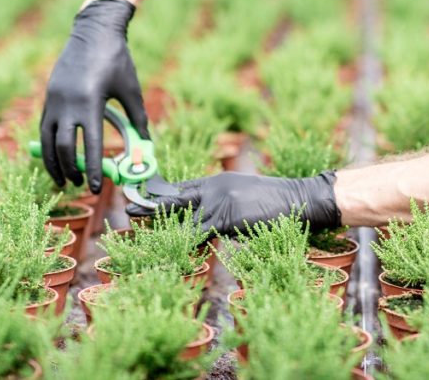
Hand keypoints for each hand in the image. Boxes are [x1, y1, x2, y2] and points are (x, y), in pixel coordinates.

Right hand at [40, 0, 149, 193]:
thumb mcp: (131, 88)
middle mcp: (67, 102)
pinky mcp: (48, 95)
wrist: (93, 30)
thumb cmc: (117, 59)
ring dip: (53, 163)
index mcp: (90, 102)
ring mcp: (54, 99)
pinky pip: (45, 126)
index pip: (88, 145)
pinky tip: (55, 156)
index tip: (96, 188)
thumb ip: (138, 118)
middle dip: (70, 170)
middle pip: (62, 147)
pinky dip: (48, 145)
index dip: (92, 169)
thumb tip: (146, 144)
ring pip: (47, 140)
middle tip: (80, 184)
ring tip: (63, 179)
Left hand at [126, 171, 340, 235]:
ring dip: (161, 225)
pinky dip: (183, 241)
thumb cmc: (277, 202)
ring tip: (136, 222)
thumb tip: (208, 217)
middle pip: (176, 198)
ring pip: (183, 217)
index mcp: (218, 181)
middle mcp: (215, 188)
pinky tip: (167, 246)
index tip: (142, 194)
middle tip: (129, 205)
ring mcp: (220, 203)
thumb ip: (224, 202)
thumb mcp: (245, 195)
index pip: (183, 187)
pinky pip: (199, 233)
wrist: (299, 201)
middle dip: (151, 204)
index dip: (161, 192)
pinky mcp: (227, 219)